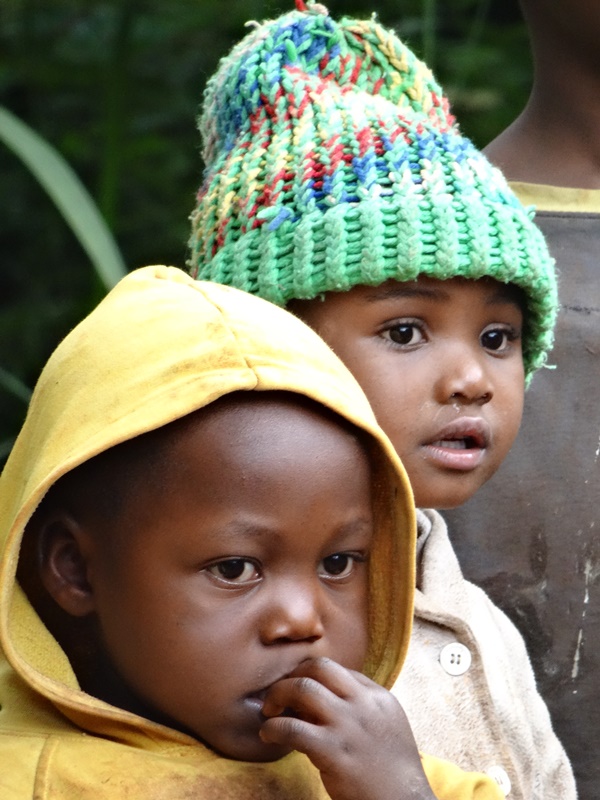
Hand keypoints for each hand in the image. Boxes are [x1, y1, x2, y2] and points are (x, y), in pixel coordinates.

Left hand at [259, 657, 435, 799]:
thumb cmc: (391, 769)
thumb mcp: (384, 724)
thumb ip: (358, 707)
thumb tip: (316, 699)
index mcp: (377, 695)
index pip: (336, 669)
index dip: (310, 676)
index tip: (297, 691)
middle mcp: (363, 703)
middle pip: (318, 667)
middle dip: (292, 676)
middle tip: (279, 694)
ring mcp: (348, 725)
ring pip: (303, 688)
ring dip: (278, 695)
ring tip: (269, 711)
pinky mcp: (333, 751)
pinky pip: (293, 728)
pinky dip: (273, 727)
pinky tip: (268, 734)